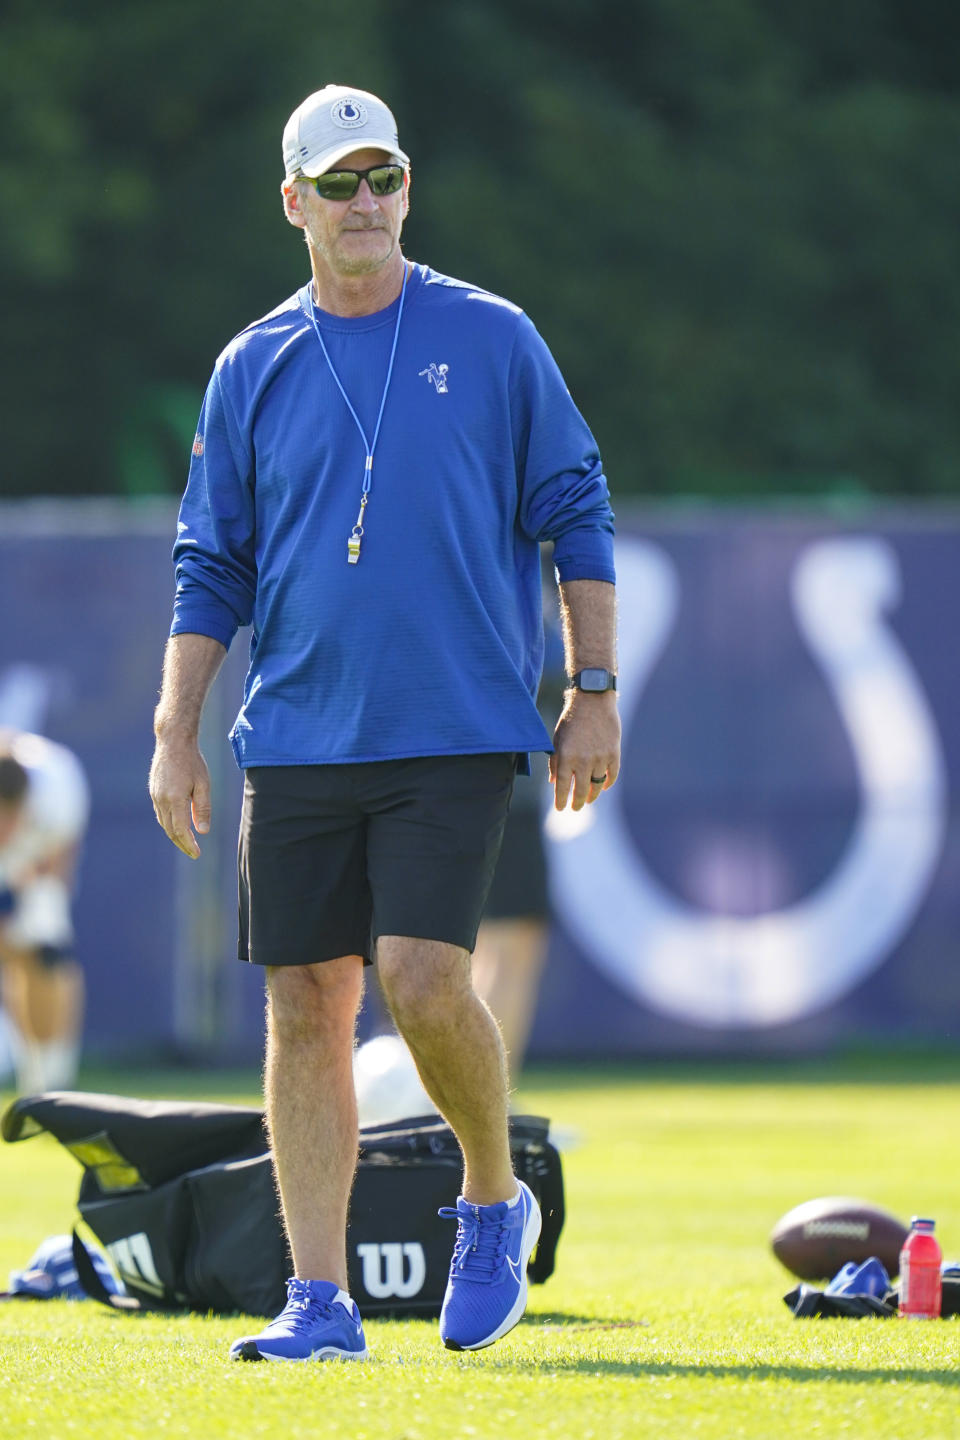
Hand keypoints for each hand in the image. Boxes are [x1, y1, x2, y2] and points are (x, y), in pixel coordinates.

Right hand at [148, 732, 211, 857]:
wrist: (173, 742)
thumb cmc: (192, 761)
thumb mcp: (203, 784)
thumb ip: (202, 808)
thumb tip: (203, 831)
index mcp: (175, 799)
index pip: (180, 830)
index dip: (188, 844)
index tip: (197, 854)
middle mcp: (161, 800)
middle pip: (170, 830)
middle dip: (182, 844)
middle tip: (194, 853)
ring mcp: (155, 796)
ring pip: (163, 823)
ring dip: (174, 835)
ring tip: (187, 843)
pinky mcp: (153, 792)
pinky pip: (160, 813)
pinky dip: (168, 824)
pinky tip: (177, 826)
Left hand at [550, 691, 620, 810]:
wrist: (592, 699)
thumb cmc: (571, 719)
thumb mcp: (557, 739)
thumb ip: (555, 762)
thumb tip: (554, 783)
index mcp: (566, 756)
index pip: (563, 787)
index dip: (561, 800)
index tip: (560, 809)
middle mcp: (584, 759)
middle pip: (581, 790)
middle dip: (577, 802)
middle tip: (575, 808)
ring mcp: (601, 757)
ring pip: (597, 785)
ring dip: (592, 795)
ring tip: (588, 799)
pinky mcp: (614, 753)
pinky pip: (612, 775)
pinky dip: (608, 783)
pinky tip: (603, 786)